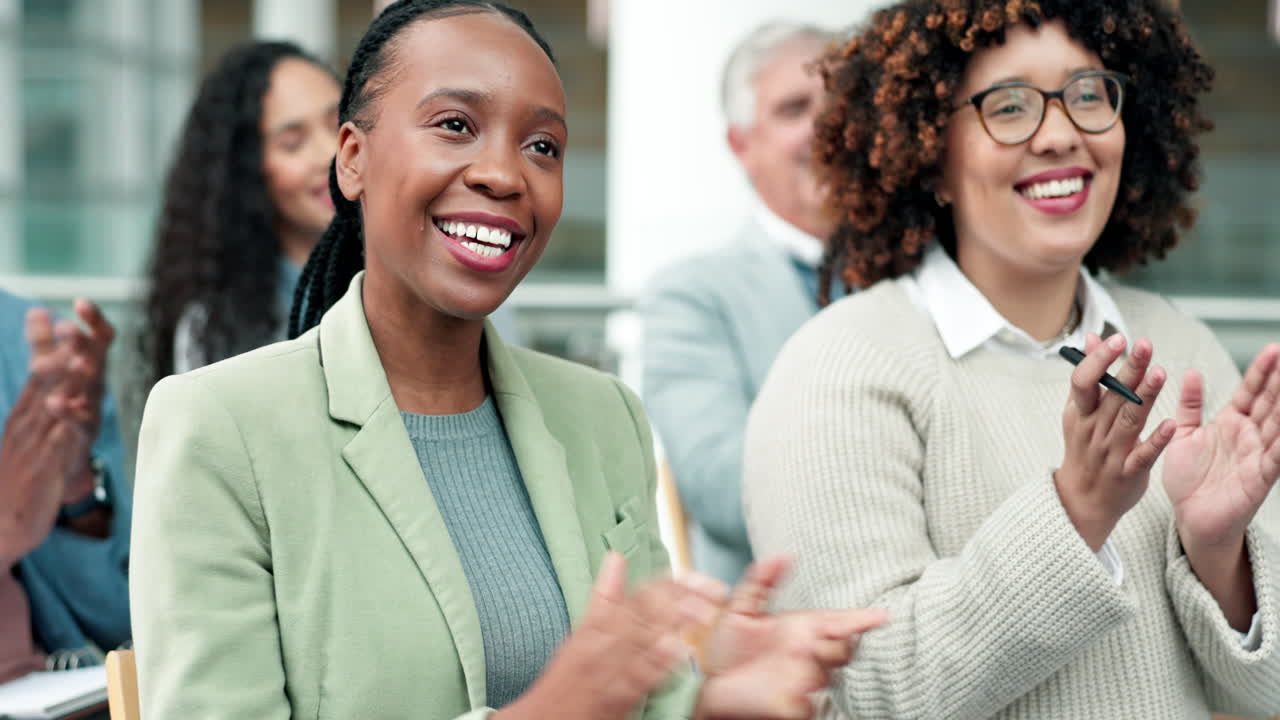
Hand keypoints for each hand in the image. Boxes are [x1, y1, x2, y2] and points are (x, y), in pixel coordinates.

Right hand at [0, 310, 98, 566]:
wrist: (1, 525)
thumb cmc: (21, 475)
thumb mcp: (32, 435)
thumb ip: (43, 403)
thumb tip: (54, 379)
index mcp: (26, 413)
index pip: (37, 370)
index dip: (44, 342)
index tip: (45, 310)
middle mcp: (28, 423)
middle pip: (44, 381)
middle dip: (58, 351)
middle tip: (67, 323)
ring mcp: (35, 445)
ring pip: (51, 406)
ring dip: (64, 380)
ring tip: (75, 355)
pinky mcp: (45, 469)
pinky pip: (56, 442)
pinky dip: (64, 424)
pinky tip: (69, 408)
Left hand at [32, 300, 113, 436]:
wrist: (53, 472)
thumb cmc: (56, 419)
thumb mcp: (47, 377)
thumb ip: (43, 346)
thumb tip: (37, 310)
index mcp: (86, 370)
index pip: (96, 341)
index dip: (93, 322)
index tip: (81, 302)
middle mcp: (92, 388)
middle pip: (93, 361)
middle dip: (82, 345)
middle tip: (67, 329)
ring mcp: (89, 413)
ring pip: (88, 390)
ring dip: (81, 375)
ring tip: (73, 362)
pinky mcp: (80, 440)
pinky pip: (77, 425)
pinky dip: (69, 412)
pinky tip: (55, 402)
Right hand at [503, 552, 724, 719]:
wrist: (545, 718)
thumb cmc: (566, 677)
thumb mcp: (581, 631)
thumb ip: (604, 595)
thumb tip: (615, 557)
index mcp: (596, 625)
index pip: (638, 594)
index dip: (671, 583)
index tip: (696, 577)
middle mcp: (603, 643)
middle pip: (647, 612)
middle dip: (684, 600)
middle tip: (715, 591)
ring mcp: (610, 670)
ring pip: (645, 640)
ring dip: (677, 624)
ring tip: (705, 612)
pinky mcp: (616, 697)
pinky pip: (640, 677)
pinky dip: (660, 664)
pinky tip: (681, 652)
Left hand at [696, 556, 888, 719]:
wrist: (710, 683)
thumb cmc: (729, 648)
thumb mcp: (740, 609)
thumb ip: (761, 581)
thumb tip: (783, 556)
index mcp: (802, 629)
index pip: (840, 622)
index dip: (863, 620)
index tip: (881, 616)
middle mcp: (807, 654)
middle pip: (842, 650)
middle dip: (832, 646)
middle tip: (806, 642)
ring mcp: (803, 681)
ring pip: (823, 673)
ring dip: (808, 668)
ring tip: (785, 662)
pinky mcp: (794, 706)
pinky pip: (806, 702)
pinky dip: (796, 695)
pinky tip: (780, 686)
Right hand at [1055, 333, 1174, 549]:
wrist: (1082, 500)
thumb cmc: (1084, 449)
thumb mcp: (1078, 412)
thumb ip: (1089, 376)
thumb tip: (1090, 338)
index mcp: (1079, 413)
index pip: (1083, 381)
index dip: (1098, 359)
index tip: (1117, 339)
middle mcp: (1093, 430)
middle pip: (1111, 396)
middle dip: (1128, 369)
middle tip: (1144, 345)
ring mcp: (1110, 452)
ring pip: (1128, 420)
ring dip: (1144, 396)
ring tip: (1159, 373)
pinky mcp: (1129, 472)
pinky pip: (1143, 455)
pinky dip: (1156, 440)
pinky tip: (1169, 424)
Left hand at [1164, 344, 1279, 549]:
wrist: (1190, 518)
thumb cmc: (1189, 479)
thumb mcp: (1184, 435)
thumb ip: (1189, 405)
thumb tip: (1190, 372)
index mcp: (1231, 423)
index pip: (1251, 392)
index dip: (1261, 372)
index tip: (1272, 349)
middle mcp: (1249, 436)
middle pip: (1269, 403)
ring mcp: (1258, 455)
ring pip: (1278, 426)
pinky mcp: (1260, 478)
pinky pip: (1276, 458)